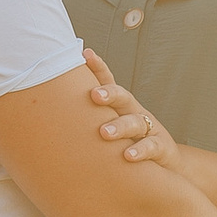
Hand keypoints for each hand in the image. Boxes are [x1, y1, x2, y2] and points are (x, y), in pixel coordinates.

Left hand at [82, 44, 176, 168]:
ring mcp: (150, 128)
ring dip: (120, 126)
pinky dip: (140, 150)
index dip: (98, 68)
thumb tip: (51, 115)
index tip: (85, 55)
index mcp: (120, 106)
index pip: (109, 83)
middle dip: (109, 93)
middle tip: (94, 95)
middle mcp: (134, 112)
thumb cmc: (129, 142)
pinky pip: (151, 146)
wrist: (166, 162)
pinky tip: (128, 156)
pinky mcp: (161, 147)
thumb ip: (87, 120)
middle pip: (123, 97)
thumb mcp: (111, 127)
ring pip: (136, 122)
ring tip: (104, 133)